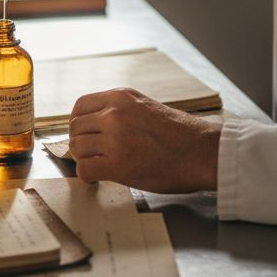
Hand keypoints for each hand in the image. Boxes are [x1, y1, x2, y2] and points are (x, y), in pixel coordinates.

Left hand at [67, 88, 220, 192]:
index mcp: (121, 97)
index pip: (80, 106)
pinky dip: (87, 177)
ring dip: (84, 160)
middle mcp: (114, 114)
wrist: (201, 151)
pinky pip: (85, 170)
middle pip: (75, 128)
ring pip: (77, 148)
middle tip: (91, 155)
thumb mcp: (145, 107)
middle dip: (80, 143)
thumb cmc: (179, 134)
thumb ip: (119, 111)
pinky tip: (98, 179)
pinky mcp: (118, 165)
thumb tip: (94, 126)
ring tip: (97, 166)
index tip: (84, 134)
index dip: (78, 123)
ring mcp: (115, 139)